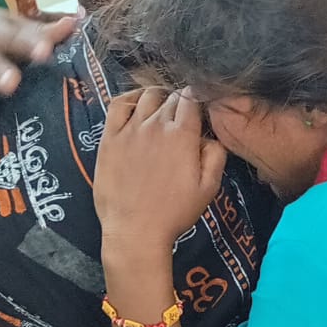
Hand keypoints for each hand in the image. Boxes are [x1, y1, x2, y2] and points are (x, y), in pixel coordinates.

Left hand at [94, 88, 225, 251]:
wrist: (135, 231)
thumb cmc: (174, 212)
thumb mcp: (209, 187)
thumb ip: (216, 154)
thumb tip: (209, 136)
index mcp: (183, 135)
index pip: (192, 98)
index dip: (198, 100)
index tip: (199, 111)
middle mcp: (156, 125)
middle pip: (172, 96)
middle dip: (180, 101)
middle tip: (182, 118)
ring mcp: (130, 129)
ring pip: (148, 95)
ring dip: (159, 98)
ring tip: (161, 111)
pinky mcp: (110, 138)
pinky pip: (119, 104)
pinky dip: (130, 98)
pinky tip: (137, 105)